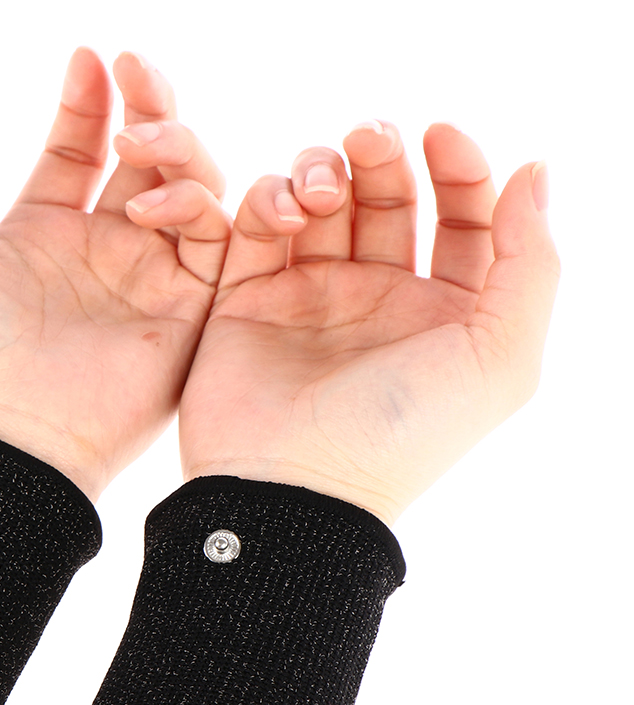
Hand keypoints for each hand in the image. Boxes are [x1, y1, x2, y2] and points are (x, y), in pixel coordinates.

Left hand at [0, 48, 229, 501]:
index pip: (77, 151)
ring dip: (178, 147)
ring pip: (194, 191)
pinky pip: (221, 243)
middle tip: (134, 67)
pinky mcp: (187, 315)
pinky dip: (201, 207)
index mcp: (39, 235)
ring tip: (138, 141)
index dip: (87, 101)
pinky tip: (153, 202)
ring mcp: (147, 283)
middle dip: (150, 105)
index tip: (88, 56)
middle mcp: (100, 254)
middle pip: (146, 161)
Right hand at [179, 121, 559, 524]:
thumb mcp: (501, 360)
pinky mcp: (247, 302)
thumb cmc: (401, 434)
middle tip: (369, 138)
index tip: (441, 136)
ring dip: (323, 172)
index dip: (460, 168)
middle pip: (387, 200)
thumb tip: (535, 172)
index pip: (461, 220)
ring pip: (319, 204)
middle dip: (382, 157)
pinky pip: (258, 230)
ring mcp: (309, 300)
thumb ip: (532, 264)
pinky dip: (268, 203)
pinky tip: (285, 211)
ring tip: (321, 187)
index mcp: (442, 313)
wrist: (289, 488)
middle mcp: (378, 302)